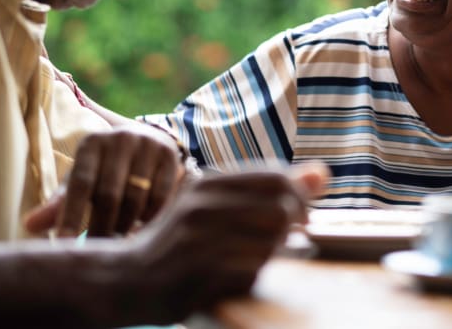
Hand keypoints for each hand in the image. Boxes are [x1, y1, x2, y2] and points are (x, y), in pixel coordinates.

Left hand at [24, 125, 182, 236]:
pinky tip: (143, 227)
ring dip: (126, 226)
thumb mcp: (82, 179)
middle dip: (101, 228)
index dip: (70, 215)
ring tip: (119, 242)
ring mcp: (148, 145)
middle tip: (98, 251)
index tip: (63, 243)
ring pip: (136, 200)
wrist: (148, 140)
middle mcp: (120, 139)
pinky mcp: (170, 155)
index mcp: (92, 143)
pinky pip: (160, 198)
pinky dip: (150, 218)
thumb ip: (59, 204)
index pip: (79, 184)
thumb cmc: (105, 169)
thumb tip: (30, 226)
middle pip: (108, 195)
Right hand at [113, 162, 329, 323]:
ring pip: (269, 243)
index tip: (298, 218)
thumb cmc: (179, 240)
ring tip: (257, 258)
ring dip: (274, 255)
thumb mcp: (214, 203)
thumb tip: (324, 173)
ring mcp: (201, 240)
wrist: (127, 278)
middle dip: (293, 229)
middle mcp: (204, 205)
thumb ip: (267, 187)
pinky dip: (254, 276)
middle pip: (279, 210)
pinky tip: (238, 277)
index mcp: (208, 182)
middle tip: (288, 241)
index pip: (275, 178)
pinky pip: (251, 272)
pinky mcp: (200, 274)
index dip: (299, 198)